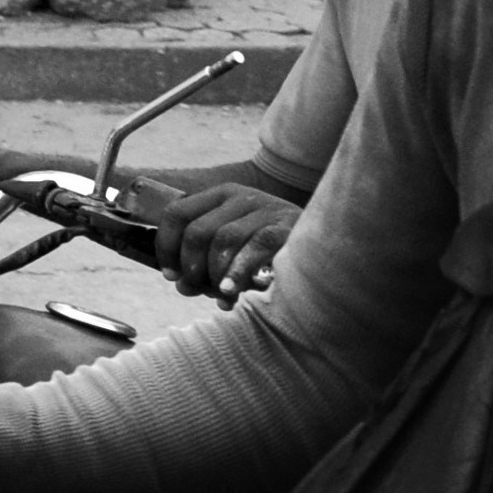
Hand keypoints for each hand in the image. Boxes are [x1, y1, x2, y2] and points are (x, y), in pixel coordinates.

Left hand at [159, 182, 298, 298]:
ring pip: (224, 239)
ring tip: (220, 296)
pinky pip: (256, 246)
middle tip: (196, 290)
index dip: (167, 246)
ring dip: (216, 274)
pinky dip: (239, 271)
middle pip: (197, 231)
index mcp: (219, 196)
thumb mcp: (232, 248)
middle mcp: (240, 197)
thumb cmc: (267, 249)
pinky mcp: (288, 224)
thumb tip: (181, 286)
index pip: (177, 213)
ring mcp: (266, 208)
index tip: (170, 275)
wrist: (325, 238)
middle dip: (192, 267)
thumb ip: (204, 264)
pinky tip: (232, 291)